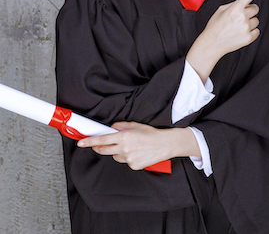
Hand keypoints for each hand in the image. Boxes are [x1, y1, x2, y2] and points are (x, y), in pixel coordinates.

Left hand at [77, 122, 199, 169]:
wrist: (165, 144)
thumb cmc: (151, 134)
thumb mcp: (135, 125)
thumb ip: (120, 126)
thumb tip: (110, 128)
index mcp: (124, 137)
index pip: (102, 140)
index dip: (89, 141)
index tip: (81, 142)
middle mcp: (124, 148)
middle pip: (104, 150)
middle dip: (99, 147)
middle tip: (100, 144)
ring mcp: (128, 159)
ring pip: (114, 156)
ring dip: (116, 151)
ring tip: (129, 146)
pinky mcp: (133, 166)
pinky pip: (124, 161)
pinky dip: (126, 157)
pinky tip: (136, 153)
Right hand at [187, 0, 268, 82]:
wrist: (211, 44)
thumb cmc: (214, 27)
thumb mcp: (220, 11)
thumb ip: (234, 5)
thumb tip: (245, 5)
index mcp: (235, 8)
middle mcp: (242, 17)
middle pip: (255, 9)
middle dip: (249, 11)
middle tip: (239, 17)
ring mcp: (246, 28)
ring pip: (256, 20)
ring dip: (249, 22)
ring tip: (237, 27)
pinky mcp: (249, 38)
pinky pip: (256, 31)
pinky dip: (251, 32)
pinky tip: (241, 34)